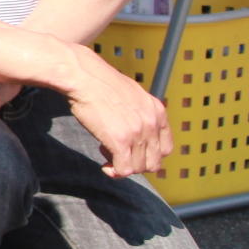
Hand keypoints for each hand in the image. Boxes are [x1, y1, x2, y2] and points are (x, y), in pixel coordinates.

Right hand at [57, 43, 174, 179]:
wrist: (83, 76)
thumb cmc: (99, 82)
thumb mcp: (131, 94)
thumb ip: (140, 112)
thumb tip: (133, 125)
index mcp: (158, 111)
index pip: (165, 148)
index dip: (148, 155)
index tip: (133, 152)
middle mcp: (152, 124)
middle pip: (153, 162)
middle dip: (135, 163)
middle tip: (117, 153)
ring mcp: (137, 134)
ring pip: (138, 168)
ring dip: (123, 166)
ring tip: (107, 152)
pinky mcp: (120, 141)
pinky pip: (123, 169)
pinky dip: (114, 172)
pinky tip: (105, 166)